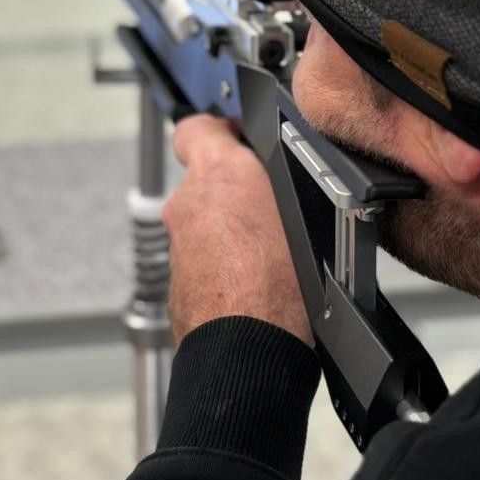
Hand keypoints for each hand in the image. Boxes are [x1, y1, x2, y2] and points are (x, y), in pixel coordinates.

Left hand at [164, 115, 312, 346]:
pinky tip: (257, 283)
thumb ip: (278, 175)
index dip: (219, 131)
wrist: (248, 351)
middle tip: (275, 208)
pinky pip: (204, 263)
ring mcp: (179, 248)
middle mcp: (188, 206)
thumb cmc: (278, 286)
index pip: (197, 127)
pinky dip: (224, 268)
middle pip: (206, 182)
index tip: (240, 139)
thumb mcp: (300, 207)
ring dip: (231, 233)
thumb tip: (276, 162)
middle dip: (236, 191)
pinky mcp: (179, 286)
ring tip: (273, 253)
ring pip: (205, 225)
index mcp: (217, 174)